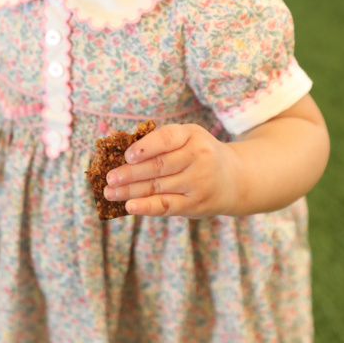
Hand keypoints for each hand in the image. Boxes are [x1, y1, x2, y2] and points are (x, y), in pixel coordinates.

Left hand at [103, 124, 238, 217]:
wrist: (235, 178)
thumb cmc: (200, 155)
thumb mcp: (188, 139)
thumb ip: (161, 143)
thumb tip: (121, 154)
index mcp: (192, 135)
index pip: (166, 138)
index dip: (145, 147)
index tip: (126, 155)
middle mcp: (198, 158)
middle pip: (158, 166)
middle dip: (130, 173)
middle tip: (108, 177)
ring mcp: (198, 182)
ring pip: (158, 186)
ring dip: (130, 191)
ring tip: (109, 192)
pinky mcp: (196, 204)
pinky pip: (167, 205)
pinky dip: (146, 207)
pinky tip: (130, 206)